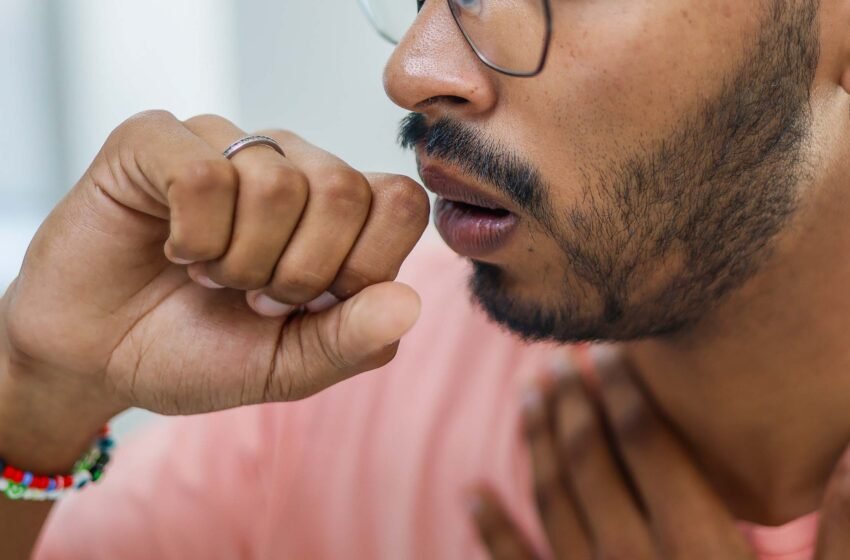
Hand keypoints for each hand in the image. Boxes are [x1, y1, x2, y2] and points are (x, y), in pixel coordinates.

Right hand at [2, 111, 429, 416]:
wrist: (98, 358)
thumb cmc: (198, 352)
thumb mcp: (288, 367)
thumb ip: (353, 340)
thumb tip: (411, 302)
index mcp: (337, 214)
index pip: (402, 203)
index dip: (363, 265)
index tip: (310, 304)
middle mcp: (292, 166)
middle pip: (344, 191)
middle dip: (295, 273)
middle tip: (250, 294)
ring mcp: (227, 145)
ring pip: (276, 183)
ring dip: (238, 260)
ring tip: (209, 274)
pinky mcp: (158, 139)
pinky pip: (205, 175)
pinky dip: (192, 236)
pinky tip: (174, 248)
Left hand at [470, 347, 849, 558]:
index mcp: (700, 551)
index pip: (649, 445)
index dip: (626, 391)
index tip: (610, 348)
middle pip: (592, 462)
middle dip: (573, 403)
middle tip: (558, 354)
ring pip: (553, 501)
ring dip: (536, 444)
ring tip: (527, 394)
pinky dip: (492, 531)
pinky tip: (472, 494)